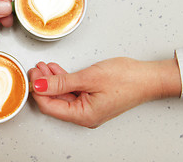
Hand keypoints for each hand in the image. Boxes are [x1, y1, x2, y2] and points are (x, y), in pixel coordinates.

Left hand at [29, 57, 181, 127]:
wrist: (149, 77)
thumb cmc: (126, 79)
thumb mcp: (88, 78)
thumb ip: (61, 82)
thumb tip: (39, 85)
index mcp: (83, 115)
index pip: (50, 106)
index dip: (38, 90)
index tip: (33, 75)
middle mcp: (84, 115)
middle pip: (55, 101)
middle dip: (43, 84)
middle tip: (37, 68)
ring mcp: (88, 108)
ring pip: (62, 95)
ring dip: (52, 80)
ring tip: (44, 67)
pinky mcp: (92, 99)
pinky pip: (72, 91)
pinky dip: (63, 80)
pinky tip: (56, 70)